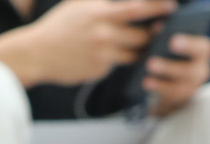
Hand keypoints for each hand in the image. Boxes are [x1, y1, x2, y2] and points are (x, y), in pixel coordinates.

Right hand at [0, 0, 173, 86]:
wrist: (36, 53)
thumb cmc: (59, 25)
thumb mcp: (79, 4)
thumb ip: (105, 2)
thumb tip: (132, 2)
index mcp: (100, 13)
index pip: (138, 9)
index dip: (158, 8)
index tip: (172, 8)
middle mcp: (104, 34)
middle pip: (142, 36)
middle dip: (153, 35)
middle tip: (161, 32)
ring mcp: (102, 54)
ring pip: (133, 54)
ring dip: (140, 50)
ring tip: (144, 45)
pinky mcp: (98, 71)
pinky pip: (116, 65)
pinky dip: (117, 60)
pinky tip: (106, 56)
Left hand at [143, 32, 209, 114]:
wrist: (172, 80)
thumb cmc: (171, 54)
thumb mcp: (169, 42)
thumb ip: (166, 34)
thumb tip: (156, 27)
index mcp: (203, 51)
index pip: (203, 47)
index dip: (189, 44)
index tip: (172, 40)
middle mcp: (202, 70)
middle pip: (191, 70)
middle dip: (171, 66)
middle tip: (151, 61)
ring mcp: (192, 86)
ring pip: (179, 84)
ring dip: (162, 77)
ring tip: (147, 68)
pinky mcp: (181, 97)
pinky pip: (170, 94)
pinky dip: (157, 87)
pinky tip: (145, 81)